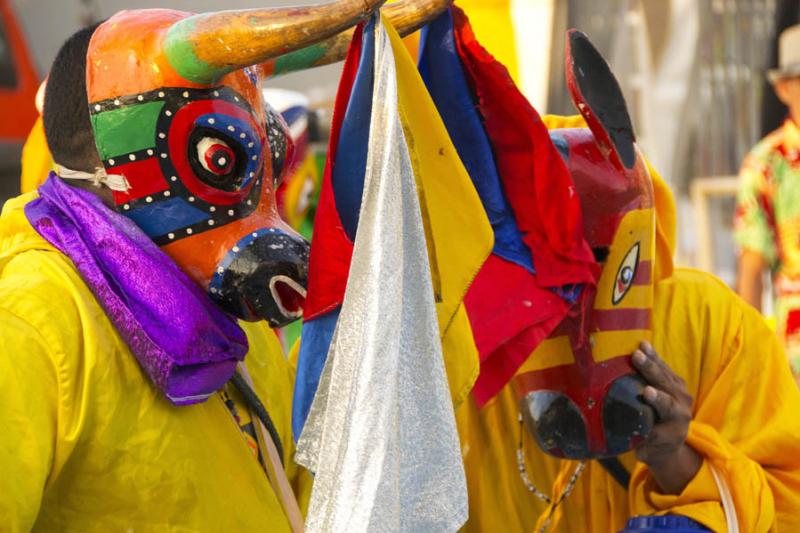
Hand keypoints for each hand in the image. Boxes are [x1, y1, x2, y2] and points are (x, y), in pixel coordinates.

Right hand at [632, 341, 701, 493]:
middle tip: (637, 358)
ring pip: (665, 373)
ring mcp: (681, 392)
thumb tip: (617, 426)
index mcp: (676, 423)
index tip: (646, 392)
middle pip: (666, 385)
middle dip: (651, 371)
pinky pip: (664, 368)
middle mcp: (682, 406)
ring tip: (640, 347)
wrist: (671, 444)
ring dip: (652, 359)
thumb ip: (637, 438)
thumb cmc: (652, 448)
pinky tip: (642, 345)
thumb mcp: (645, 449)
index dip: (657, 400)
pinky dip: (654, 357)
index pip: (666, 409)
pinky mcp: (676, 383)